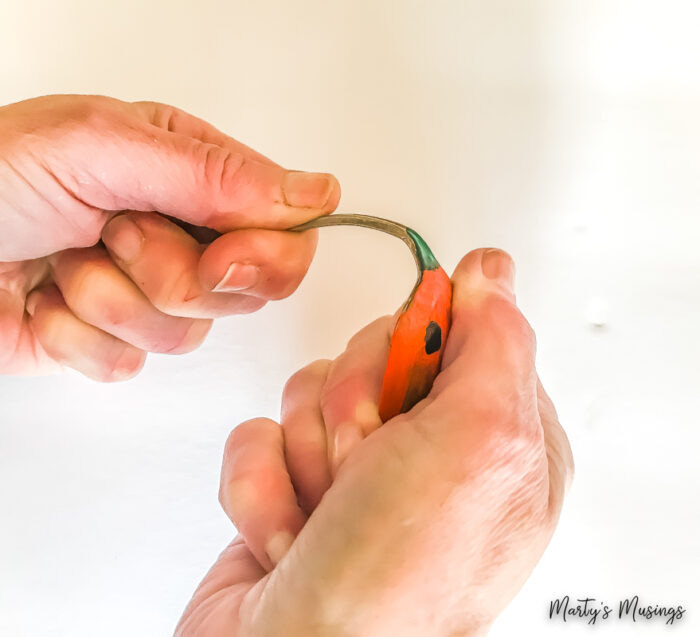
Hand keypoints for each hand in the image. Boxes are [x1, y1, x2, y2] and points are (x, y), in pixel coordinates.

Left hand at [0, 95, 339, 378]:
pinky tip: (47, 300)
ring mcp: (150, 291)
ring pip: (187, 332)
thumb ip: (212, 174)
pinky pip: (131, 362)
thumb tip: (316, 195)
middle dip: (172, 274)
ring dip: (111, 299)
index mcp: (193, 175)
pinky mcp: (114, 339)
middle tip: (118, 236)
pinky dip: (78, 336)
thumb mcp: (101, 148)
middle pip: (243, 290)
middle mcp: (182, 234)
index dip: (264, 257)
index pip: (285, 232)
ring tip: (67, 260)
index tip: (219, 256)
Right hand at [176, 248, 573, 636]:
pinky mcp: (296, 486)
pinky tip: (287, 535)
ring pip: (313, 390)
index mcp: (496, 439)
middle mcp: (430, 453)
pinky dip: (263, 486)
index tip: (408, 383)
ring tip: (326, 511)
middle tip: (366, 463)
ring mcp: (360, 472)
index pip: (456, 331)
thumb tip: (489, 270)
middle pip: (376, 355)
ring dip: (308, 453)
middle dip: (355, 407)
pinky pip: (261, 434)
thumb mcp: (481, 440)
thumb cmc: (397, 578)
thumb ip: (495, 340)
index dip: (420, 344)